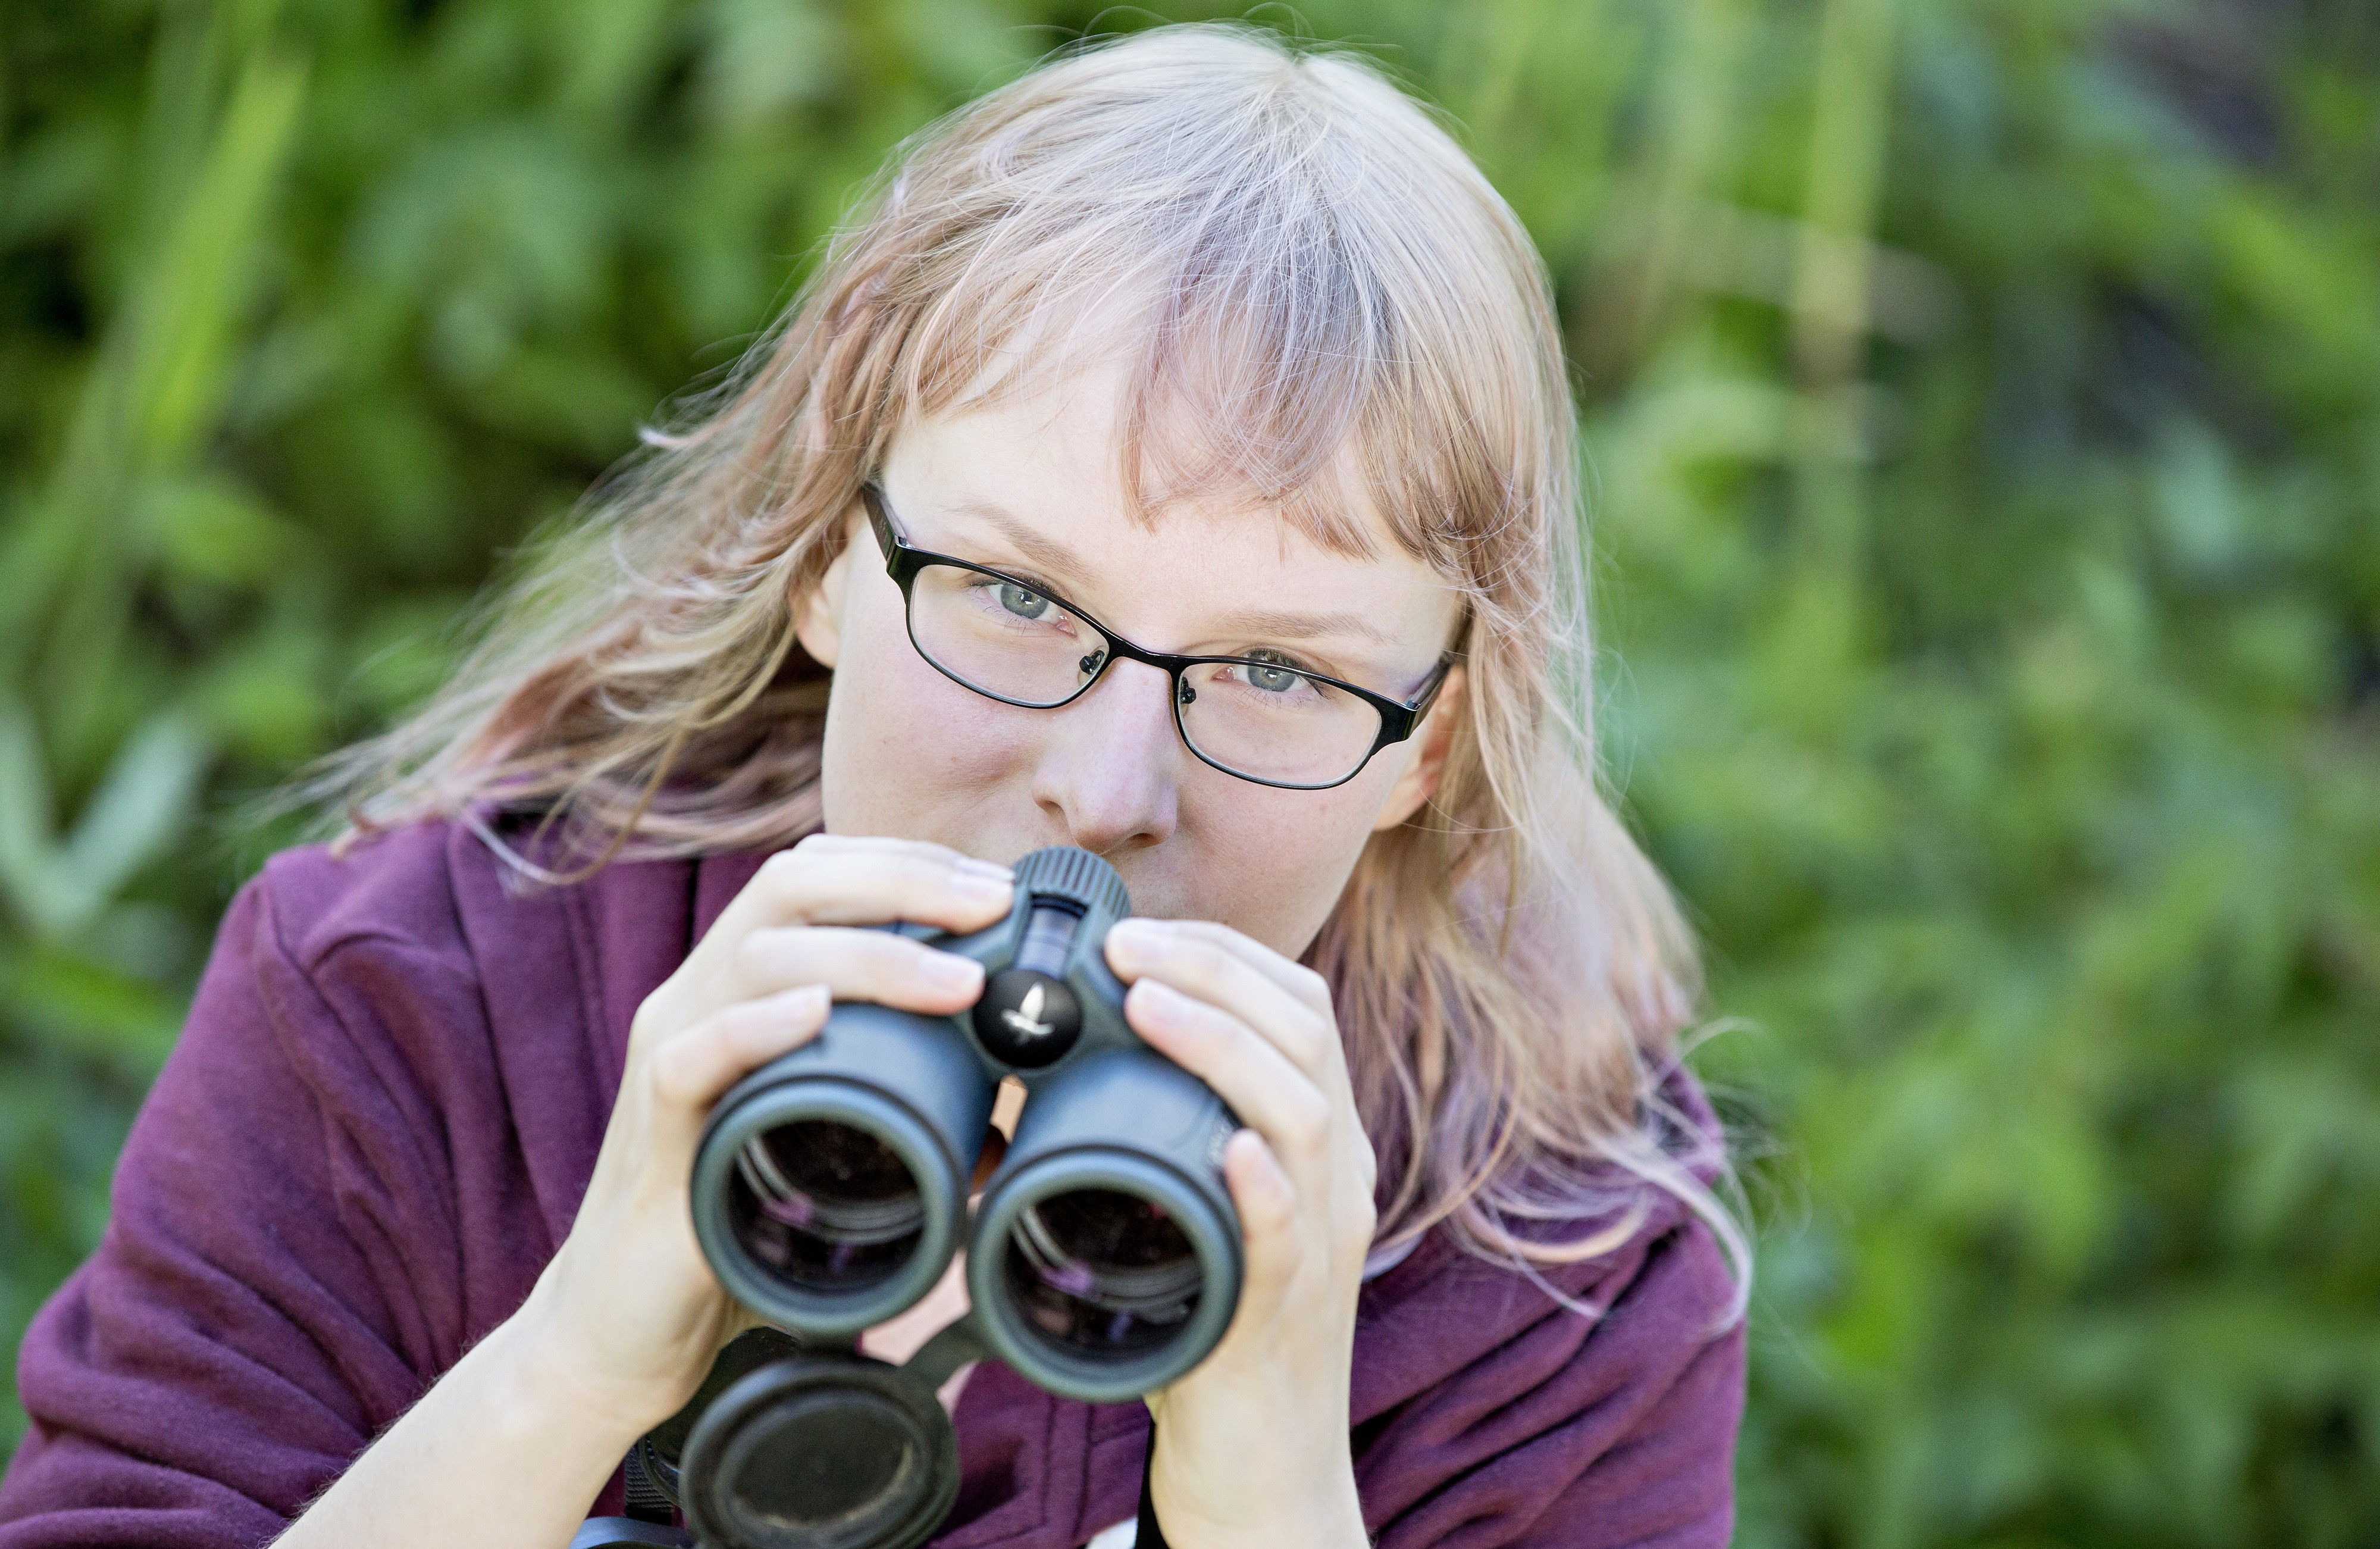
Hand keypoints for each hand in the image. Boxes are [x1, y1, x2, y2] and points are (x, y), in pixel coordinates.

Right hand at [510, 834, 1014, 1433]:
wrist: (628, 1335)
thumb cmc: (733, 1231)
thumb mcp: (829, 1158)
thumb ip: (902, 1129)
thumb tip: (1007, 1132)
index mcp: (739, 990)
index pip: (815, 877)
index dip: (907, 863)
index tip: (996, 888)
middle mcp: (698, 1002)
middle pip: (789, 887)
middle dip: (903, 881)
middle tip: (996, 906)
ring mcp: (669, 1061)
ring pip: (757, 959)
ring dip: (868, 955)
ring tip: (957, 979)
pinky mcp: (656, 1136)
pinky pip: (693, 1059)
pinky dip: (757, 1027)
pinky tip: (815, 1013)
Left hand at [1103, 918, 1376, 1548]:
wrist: (1262, 1472)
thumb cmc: (1206, 1332)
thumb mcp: (1180, 1215)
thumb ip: (1135, 1146)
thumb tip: (1008, 1091)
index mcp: (1312, 1140)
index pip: (1295, 1006)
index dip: (1221, 954)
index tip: (1136, 931)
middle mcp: (1334, 1175)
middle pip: (1305, 1033)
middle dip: (1213, 971)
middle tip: (1122, 944)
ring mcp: (1321, 1242)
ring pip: (1302, 1113)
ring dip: (1223, 1046)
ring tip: (1147, 1003)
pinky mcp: (1288, 1313)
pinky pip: (1292, 1235)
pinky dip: (1264, 1184)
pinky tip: (1230, 1147)